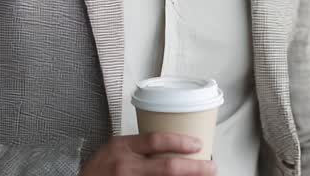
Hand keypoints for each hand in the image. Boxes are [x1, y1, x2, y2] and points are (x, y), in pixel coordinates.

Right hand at [79, 133, 216, 175]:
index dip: (180, 142)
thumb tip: (173, 145)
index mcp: (122, 147)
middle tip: (211, 167)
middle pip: (167, 168)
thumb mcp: (115, 148)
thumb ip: (139, 146)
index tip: (198, 144)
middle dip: (194, 168)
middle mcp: (125, 167)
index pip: (155, 141)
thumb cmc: (99, 168)